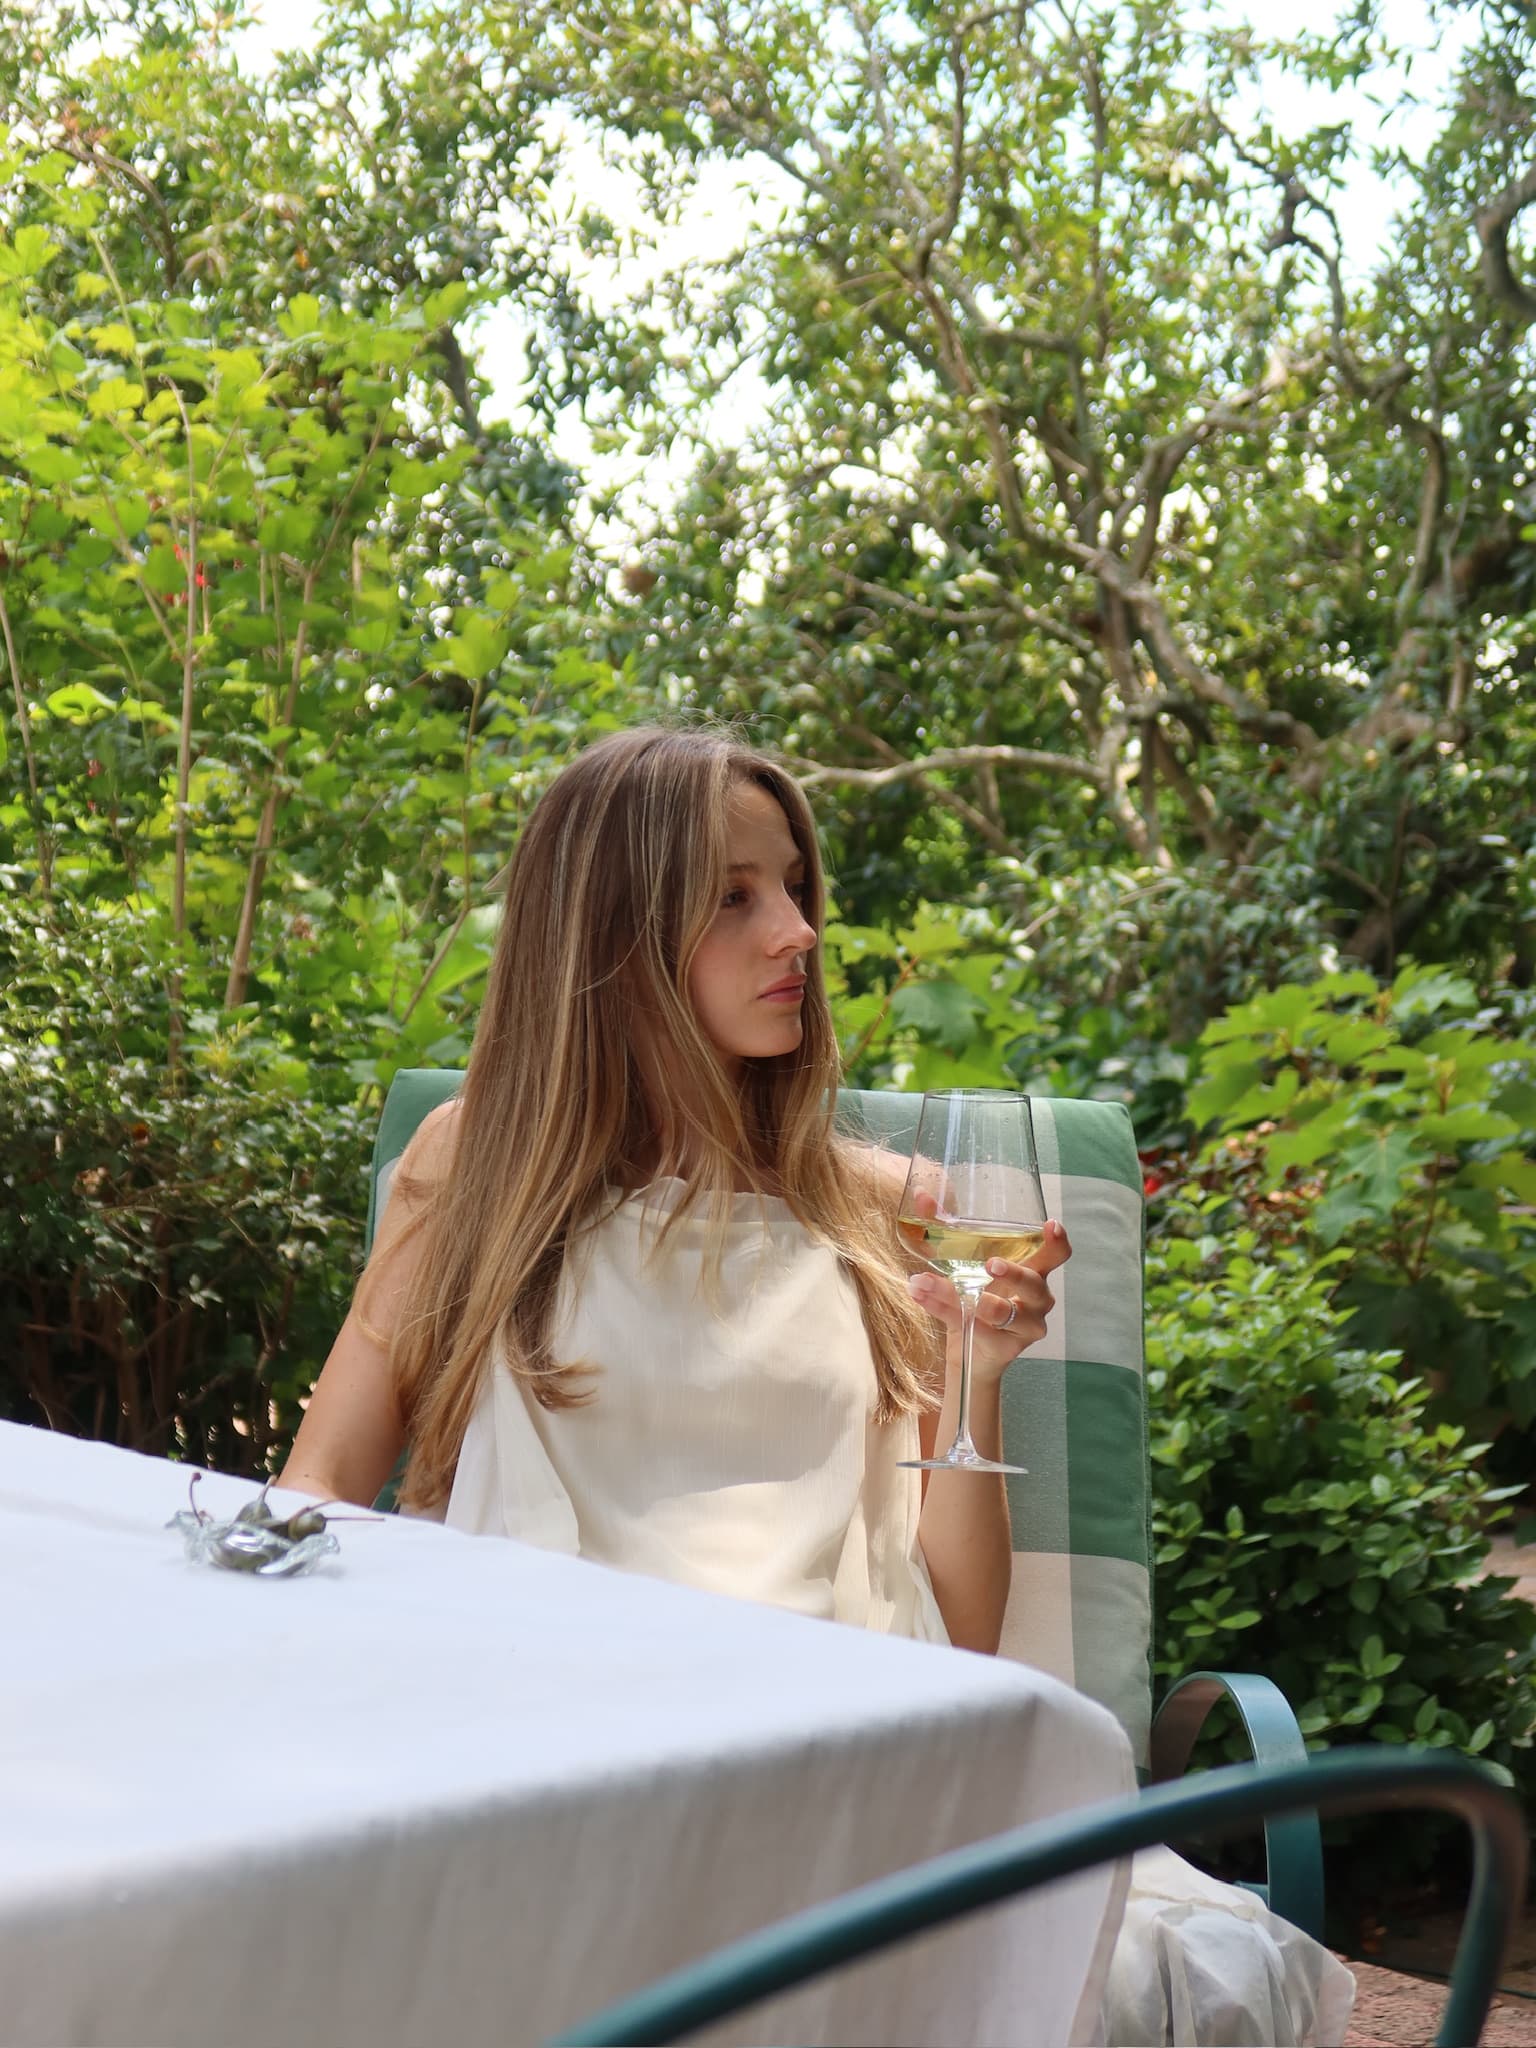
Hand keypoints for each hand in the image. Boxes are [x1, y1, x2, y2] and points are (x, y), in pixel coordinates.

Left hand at [905, 1194, 1070, 1382]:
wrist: (968, 1351)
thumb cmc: (974, 1296)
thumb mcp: (959, 1262)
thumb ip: (942, 1228)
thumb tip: (922, 1196)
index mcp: (1033, 1271)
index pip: (1056, 1254)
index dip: (1058, 1241)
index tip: (1050, 1225)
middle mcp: (1036, 1298)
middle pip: (1035, 1284)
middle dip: (1013, 1273)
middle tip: (990, 1264)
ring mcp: (1025, 1325)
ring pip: (1001, 1311)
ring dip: (961, 1296)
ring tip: (928, 1283)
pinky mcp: (1005, 1346)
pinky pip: (974, 1326)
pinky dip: (942, 1309)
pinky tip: (921, 1295)